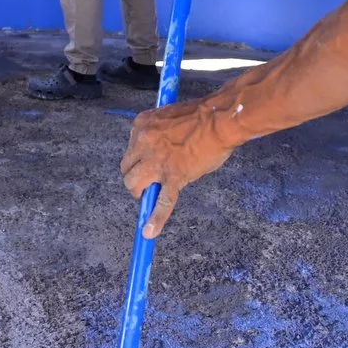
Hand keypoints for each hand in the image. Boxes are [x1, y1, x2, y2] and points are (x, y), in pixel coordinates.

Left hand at [120, 98, 238, 237]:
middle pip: (127, 168)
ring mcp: (158, 161)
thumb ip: (158, 134)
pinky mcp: (174, 176)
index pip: (131, 149)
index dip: (139, 160)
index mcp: (142, 125)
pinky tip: (150, 231)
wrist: (219, 120)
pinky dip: (156, 218)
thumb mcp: (169, 117)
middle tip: (146, 182)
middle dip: (135, 177)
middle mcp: (144, 143)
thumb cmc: (202, 116)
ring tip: (147, 198)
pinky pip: (163, 201)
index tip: (145, 164)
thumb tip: (158, 151)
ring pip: (135, 184)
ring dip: (140, 193)